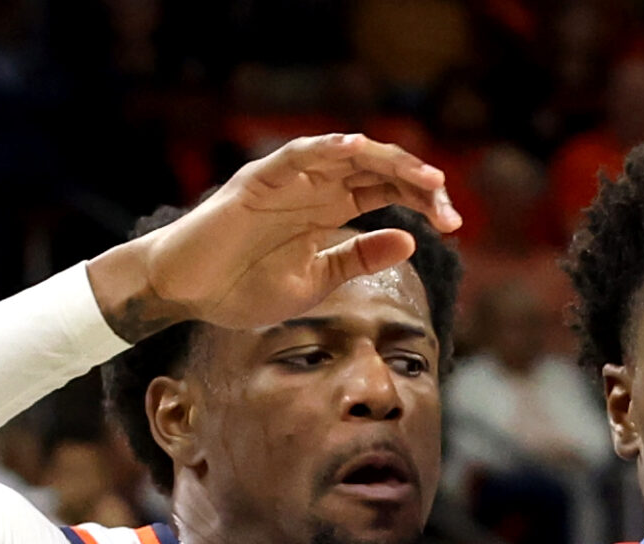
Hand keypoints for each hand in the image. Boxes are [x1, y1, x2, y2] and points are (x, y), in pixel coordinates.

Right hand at [89, 134, 458, 340]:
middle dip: (416, 182)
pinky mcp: (257, 181)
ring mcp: (286, 181)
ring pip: (344, 155)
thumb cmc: (244, 287)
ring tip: (423, 174)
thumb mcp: (317, 280)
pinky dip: (325, 149)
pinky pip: (295, 156)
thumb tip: (409, 240)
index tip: (454, 225)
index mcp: (329, 210)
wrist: (188, 293)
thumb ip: (359, 258)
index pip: (385, 191)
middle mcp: (313, 188)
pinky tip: (355, 150)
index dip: (421, 201)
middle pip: (374, 169)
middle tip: (448, 202)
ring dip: (385, 160)